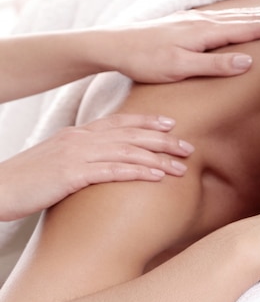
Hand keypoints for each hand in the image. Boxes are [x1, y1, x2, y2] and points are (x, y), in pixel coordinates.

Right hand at [0, 113, 194, 220]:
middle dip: (163, 141)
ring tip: (181, 167)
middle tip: (188, 147)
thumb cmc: (28, 180)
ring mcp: (76, 155)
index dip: (147, 122)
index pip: (119, 122)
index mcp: (77, 133)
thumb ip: (82, 156)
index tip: (170, 124)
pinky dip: (138, 172)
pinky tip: (157, 177)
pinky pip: (112, 171)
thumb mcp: (57, 160)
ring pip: (127, 152)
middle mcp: (80, 138)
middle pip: (131, 135)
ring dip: (158, 159)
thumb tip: (105, 162)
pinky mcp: (71, 174)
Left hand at [108, 7, 259, 82]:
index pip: (250, 28)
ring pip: (237, 17)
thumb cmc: (145, 60)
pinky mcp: (188, 22)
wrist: (113, 44)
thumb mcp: (180, 68)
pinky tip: (244, 19)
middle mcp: (204, 21)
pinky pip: (224, 18)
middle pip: (248, 18)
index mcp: (207, 32)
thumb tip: (248, 61)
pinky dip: (242, 18)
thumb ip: (215, 64)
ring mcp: (196, 19)